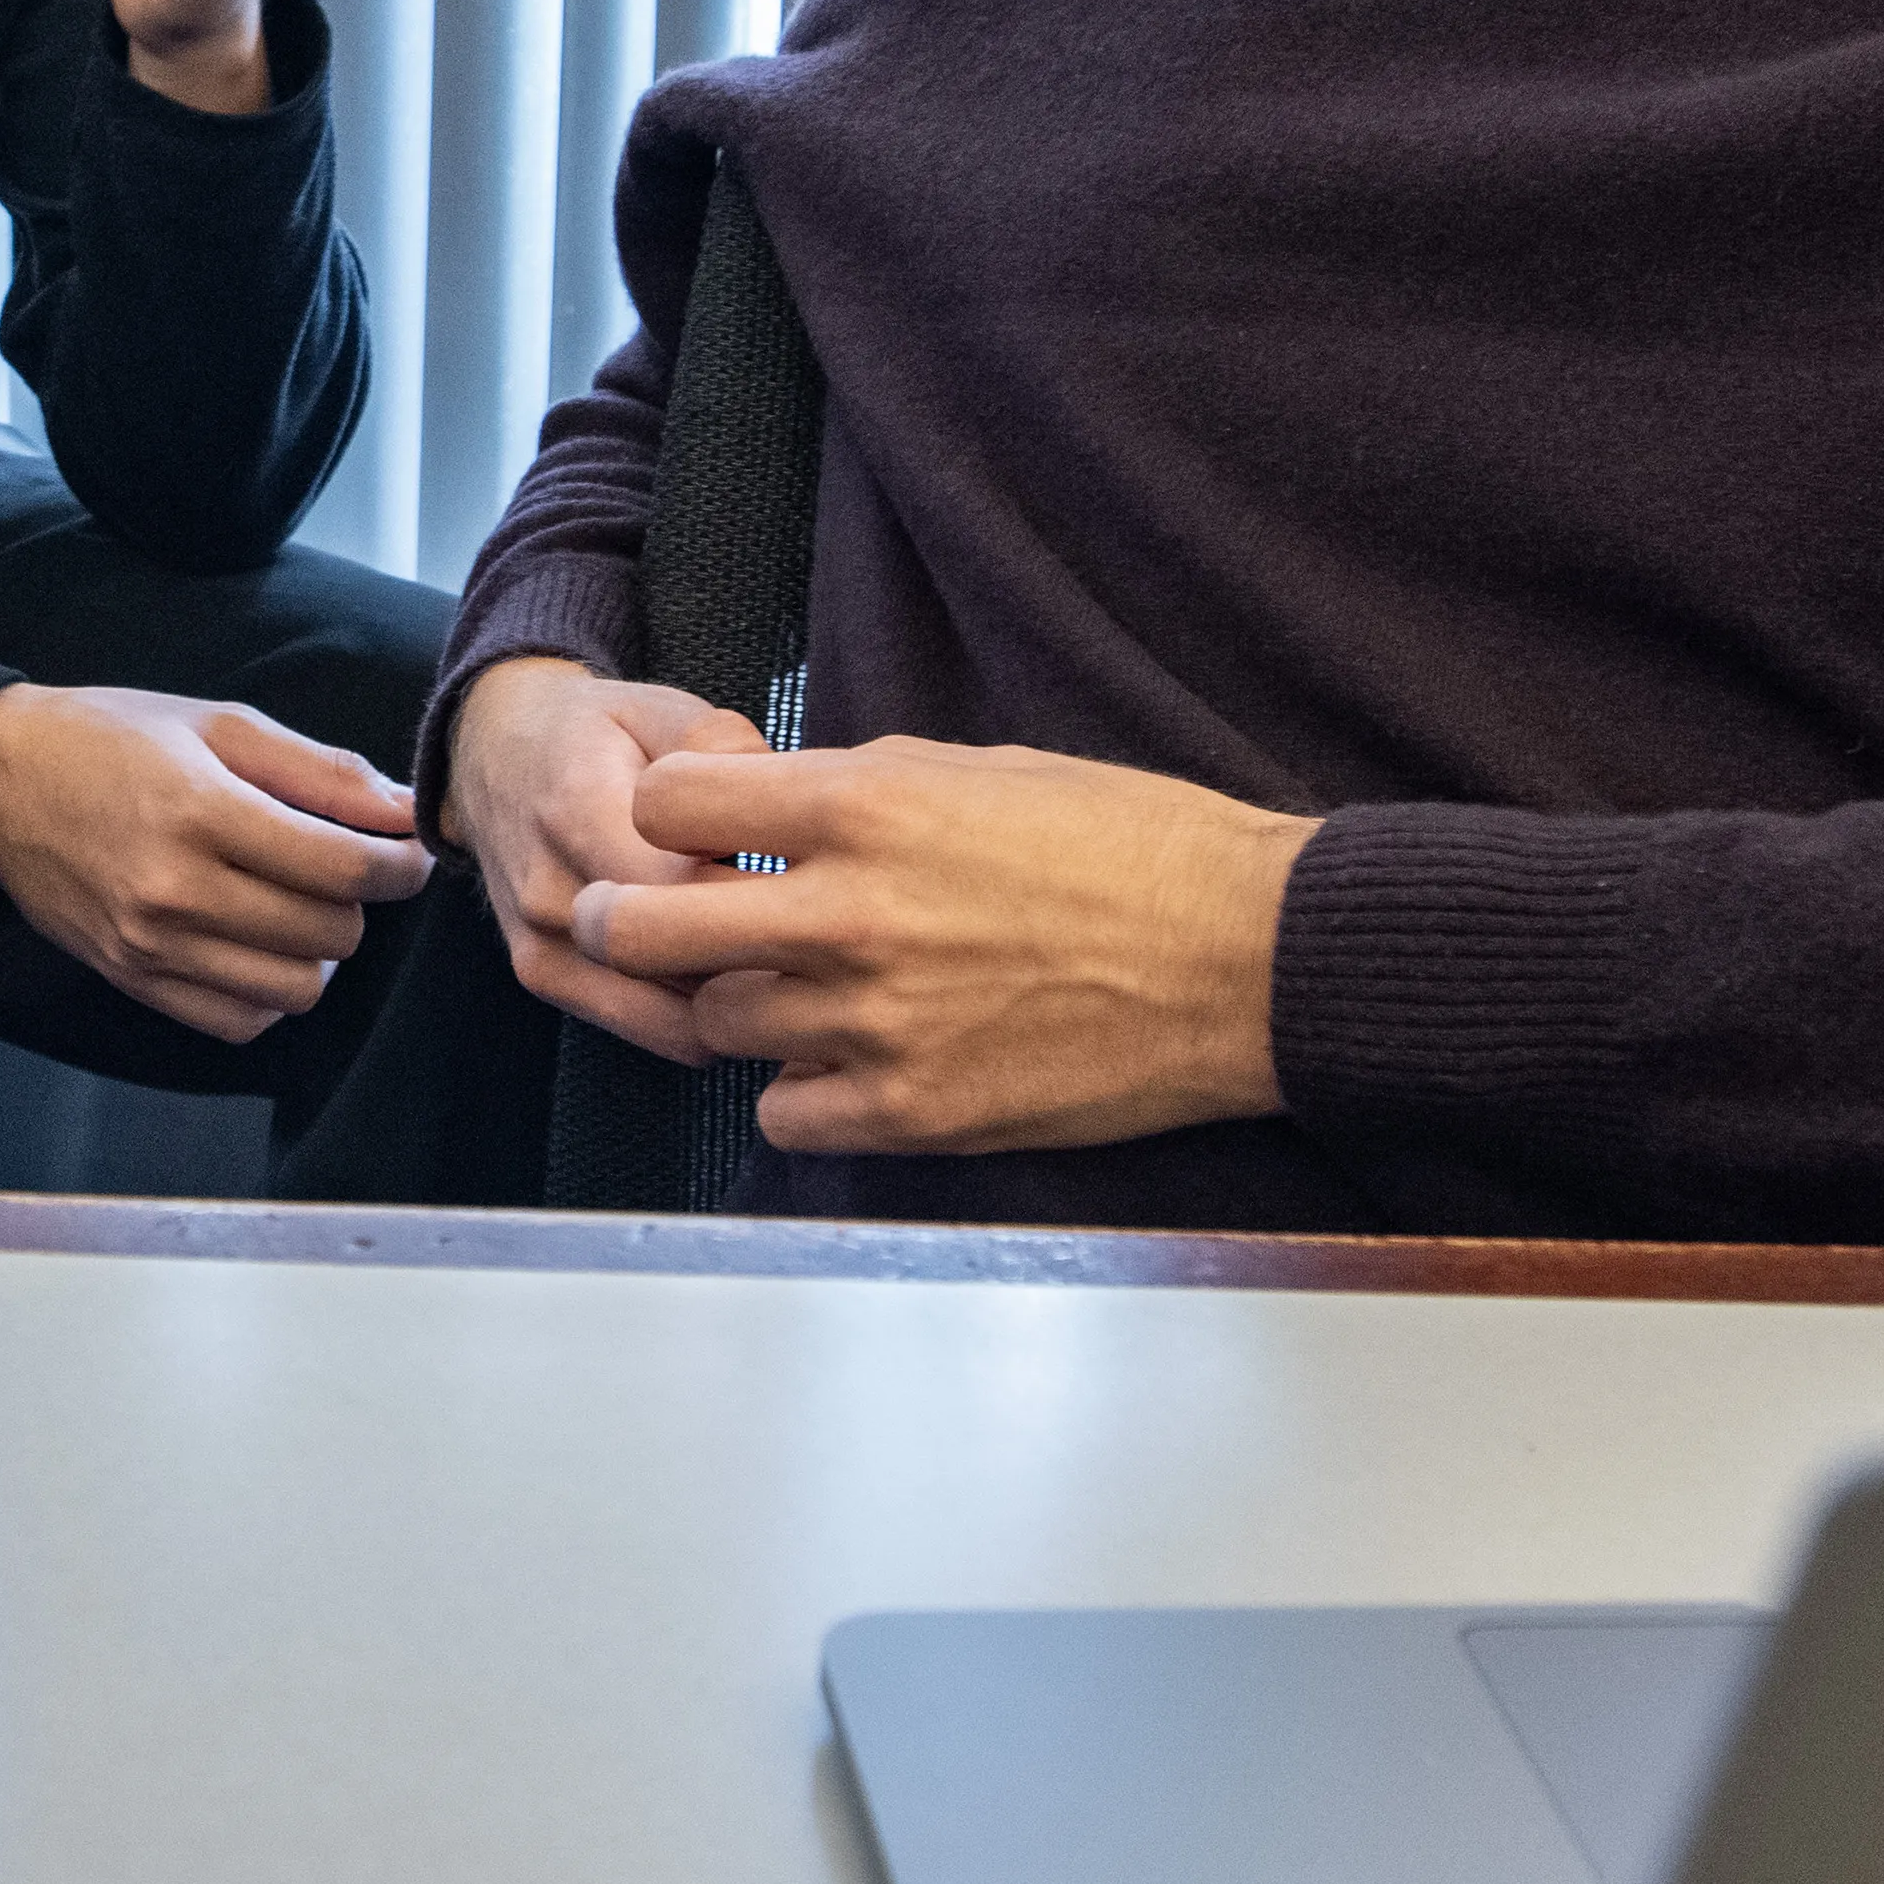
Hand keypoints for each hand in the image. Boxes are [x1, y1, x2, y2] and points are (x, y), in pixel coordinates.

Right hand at [0, 682, 434, 1040]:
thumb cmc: (111, 738)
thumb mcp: (218, 724)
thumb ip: (319, 769)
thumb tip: (404, 811)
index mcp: (201, 811)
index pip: (341, 868)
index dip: (400, 865)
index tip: (409, 852)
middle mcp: (175, 889)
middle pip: (328, 933)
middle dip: (357, 901)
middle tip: (343, 866)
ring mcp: (150, 945)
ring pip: (295, 989)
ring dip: (318, 952)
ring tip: (298, 906)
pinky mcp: (132, 979)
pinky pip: (239, 1020)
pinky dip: (269, 992)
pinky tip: (258, 946)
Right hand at [439, 653, 771, 1056]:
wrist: (491, 754)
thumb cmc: (597, 732)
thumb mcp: (660, 706)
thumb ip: (722, 744)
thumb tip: (778, 806)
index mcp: (579, 808)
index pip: (679, 894)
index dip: (759, 901)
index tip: (809, 885)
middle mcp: (551, 888)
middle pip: (684, 966)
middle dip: (763, 959)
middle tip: (816, 934)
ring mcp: (540, 942)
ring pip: (674, 1016)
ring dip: (740, 999)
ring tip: (783, 960)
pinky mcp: (542, 976)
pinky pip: (648, 1030)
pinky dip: (704, 1021)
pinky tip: (737, 980)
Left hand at [560, 735, 1314, 1158]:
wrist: (1248, 960)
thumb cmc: (1132, 848)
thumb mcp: (981, 770)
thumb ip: (856, 788)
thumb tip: (764, 807)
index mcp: (866, 807)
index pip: (668, 804)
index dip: (668, 814)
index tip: (686, 831)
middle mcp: (850, 916)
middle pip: (647, 931)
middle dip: (636, 923)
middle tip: (649, 923)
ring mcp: (876, 1025)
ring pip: (718, 1025)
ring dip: (741, 1007)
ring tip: (799, 989)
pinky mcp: (915, 1114)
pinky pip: (784, 1114)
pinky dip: (799, 1090)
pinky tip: (845, 1061)